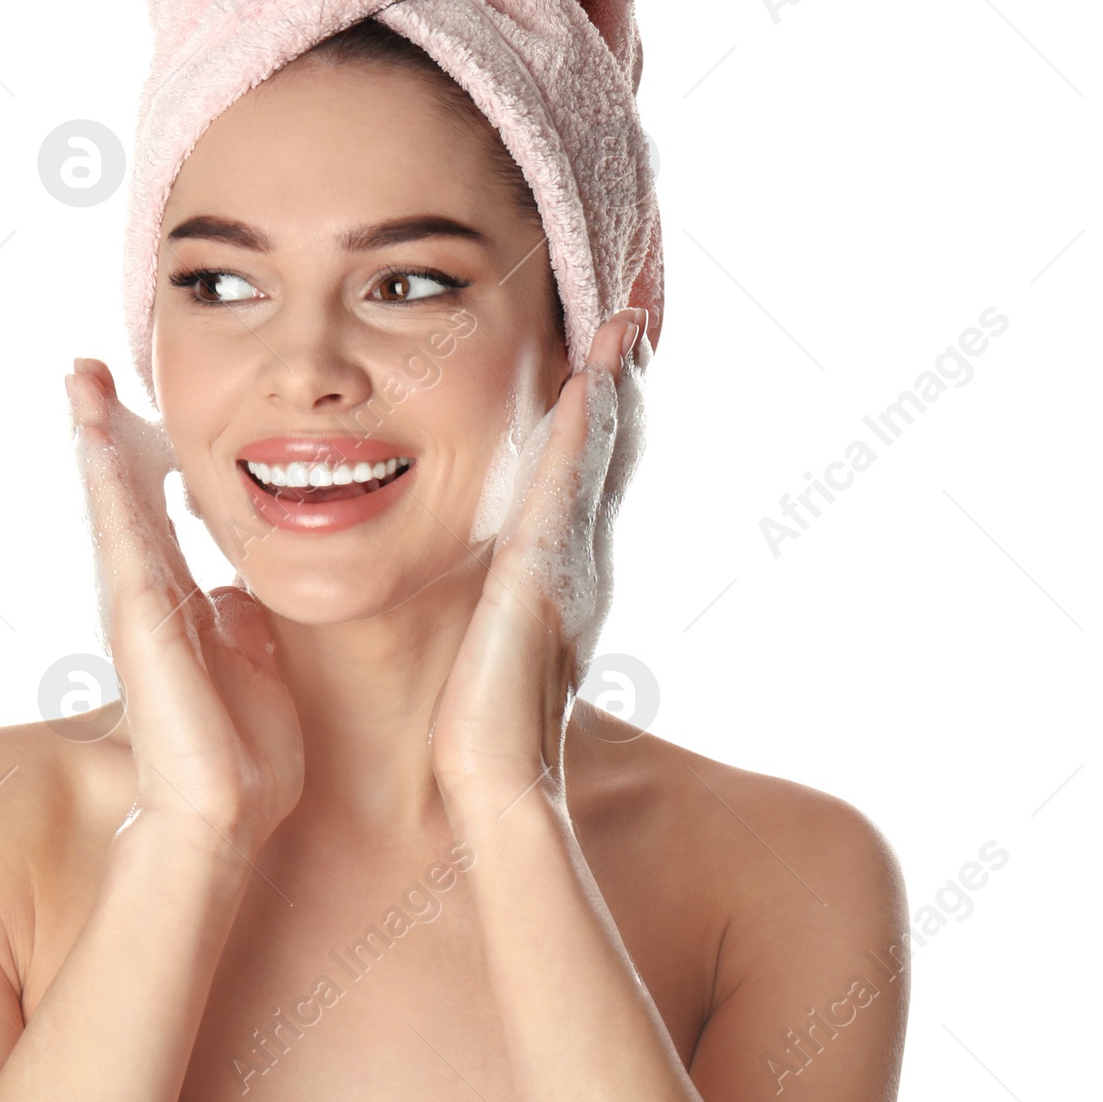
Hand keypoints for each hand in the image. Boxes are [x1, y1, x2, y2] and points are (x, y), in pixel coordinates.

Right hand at [65, 359, 304, 855]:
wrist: (227, 814)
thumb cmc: (243, 754)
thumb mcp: (257, 664)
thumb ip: (242, 624)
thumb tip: (236, 591)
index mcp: (179, 603)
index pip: (154, 513)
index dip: (142, 461)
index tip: (133, 408)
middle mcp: (149, 595)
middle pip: (119, 496)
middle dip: (103, 431)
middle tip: (85, 370)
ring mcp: (136, 603)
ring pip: (110, 503)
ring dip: (95, 439)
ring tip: (80, 379)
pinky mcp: (136, 615)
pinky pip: (119, 532)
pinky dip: (107, 482)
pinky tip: (97, 433)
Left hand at [427, 310, 648, 803]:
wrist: (491, 778)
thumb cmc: (478, 724)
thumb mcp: (494, 645)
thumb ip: (495, 604)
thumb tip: (476, 583)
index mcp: (565, 574)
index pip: (585, 478)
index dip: (598, 421)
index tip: (599, 363)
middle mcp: (582, 560)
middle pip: (609, 455)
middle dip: (619, 389)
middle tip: (626, 323)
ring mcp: (573, 564)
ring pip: (599, 457)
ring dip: (611, 391)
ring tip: (618, 330)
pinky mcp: (546, 572)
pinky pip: (569, 484)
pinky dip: (582, 431)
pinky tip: (586, 382)